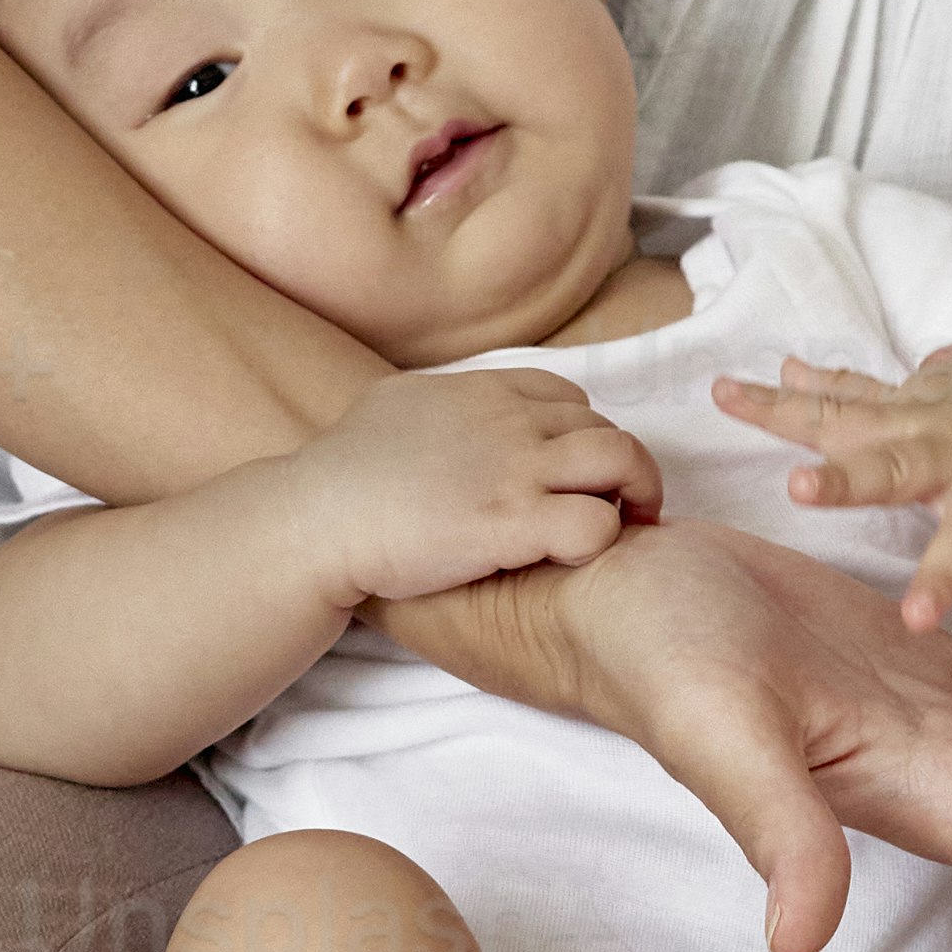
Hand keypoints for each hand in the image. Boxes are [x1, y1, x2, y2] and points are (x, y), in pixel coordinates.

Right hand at [300, 357, 663, 622]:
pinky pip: (597, 524)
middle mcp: (509, 419)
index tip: (573, 475)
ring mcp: (517, 468)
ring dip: (633, 498)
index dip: (581, 437)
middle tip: (617, 509)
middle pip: (606, 429)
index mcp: (482, 391)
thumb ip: (436, 403)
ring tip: (622, 532)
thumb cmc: (340, 472)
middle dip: (622, 470)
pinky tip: (578, 559)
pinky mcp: (516, 523)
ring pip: (621, 462)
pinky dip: (603, 541)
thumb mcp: (391, 405)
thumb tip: (442, 411)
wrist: (318, 519)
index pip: (569, 398)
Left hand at [707, 327, 951, 642]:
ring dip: (946, 569)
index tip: (719, 394)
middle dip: (845, 477)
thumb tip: (785, 368)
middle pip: (888, 462)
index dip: (774, 406)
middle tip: (798, 488)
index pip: (831, 412)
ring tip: (919, 616)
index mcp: (909, 426)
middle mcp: (950, 446)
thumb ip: (850, 392)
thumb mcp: (920, 395)